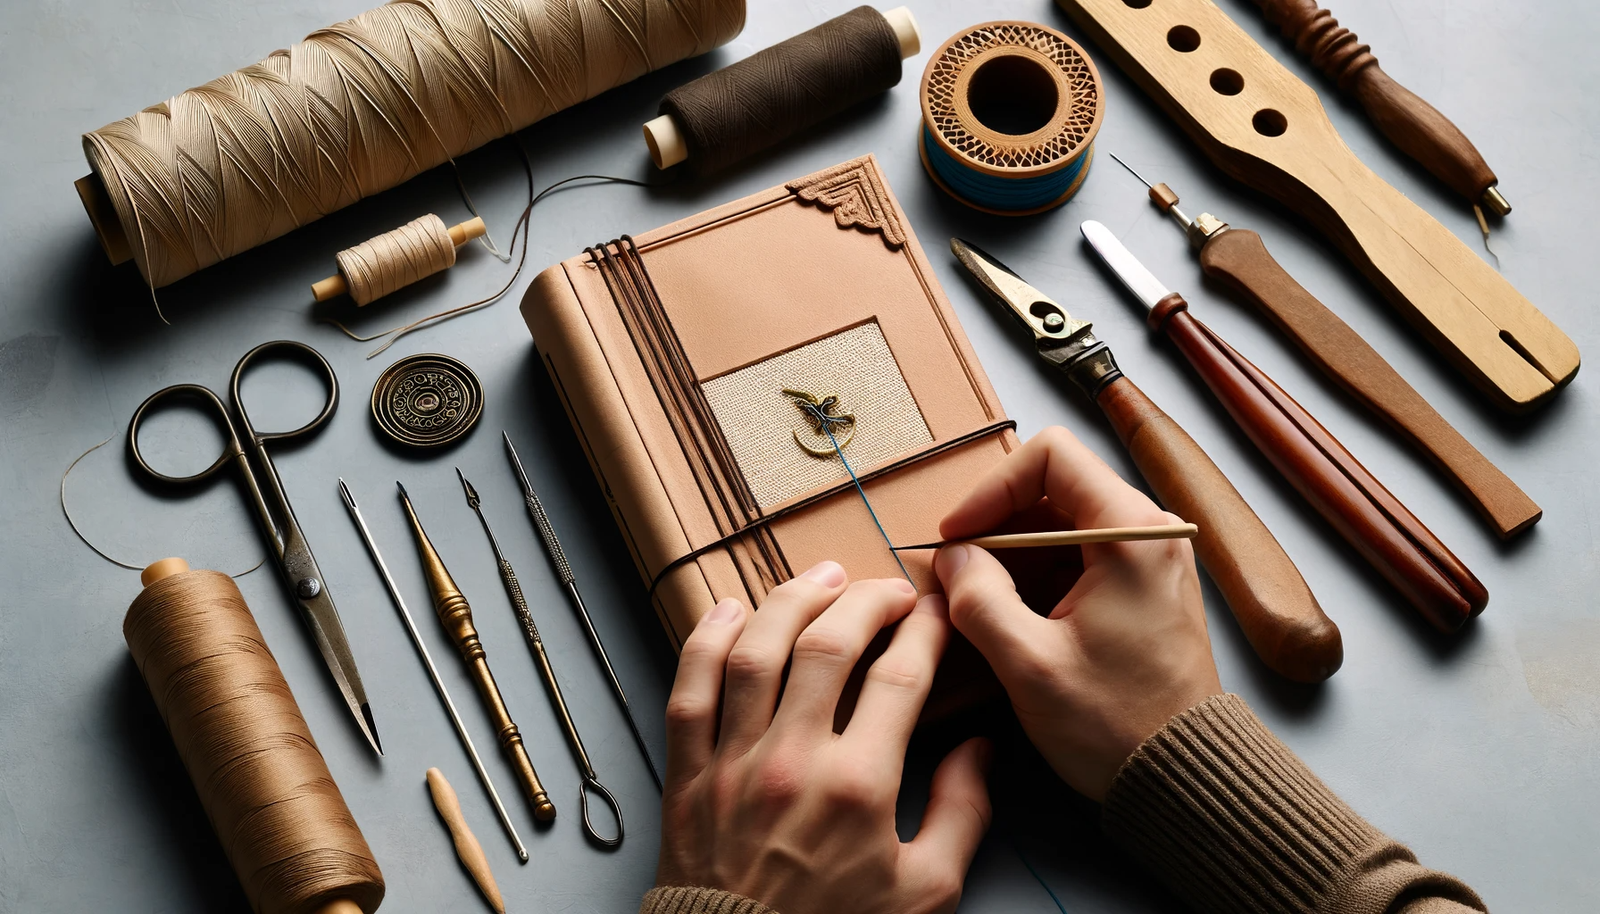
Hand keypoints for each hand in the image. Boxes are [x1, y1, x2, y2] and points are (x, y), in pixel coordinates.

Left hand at [656, 561, 991, 913]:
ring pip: (757, 651)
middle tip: (887, 589)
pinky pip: (689, 689)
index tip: (935, 613)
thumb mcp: (926, 892)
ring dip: (791, 601)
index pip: (900, 677)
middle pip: (829, 644)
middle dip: (866, 601)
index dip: (924, 632)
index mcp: (859, 787)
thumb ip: (962, 814)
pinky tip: (728, 610)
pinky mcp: (687, 774)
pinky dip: (705, 641)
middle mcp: (794, 760)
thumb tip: (978, 750)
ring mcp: (733, 762)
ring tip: (822, 578)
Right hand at [935, 427, 1221, 800]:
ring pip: (1065, 521)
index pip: (1051, 455)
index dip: (992, 487)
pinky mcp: (1145, 588)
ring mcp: (1152, 559)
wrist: (1181, 779)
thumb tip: (953, 558)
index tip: (958, 535)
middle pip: (1057, 485)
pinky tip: (1012, 615)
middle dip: (998, 523)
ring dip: (1015, 551)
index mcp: (1131, 533)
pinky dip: (1040, 573)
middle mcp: (1150, 532)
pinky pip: (1082, 554)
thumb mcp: (1029, 664)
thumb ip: (979, 599)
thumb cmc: (1115, 724)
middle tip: (959, 571)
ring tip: (979, 598)